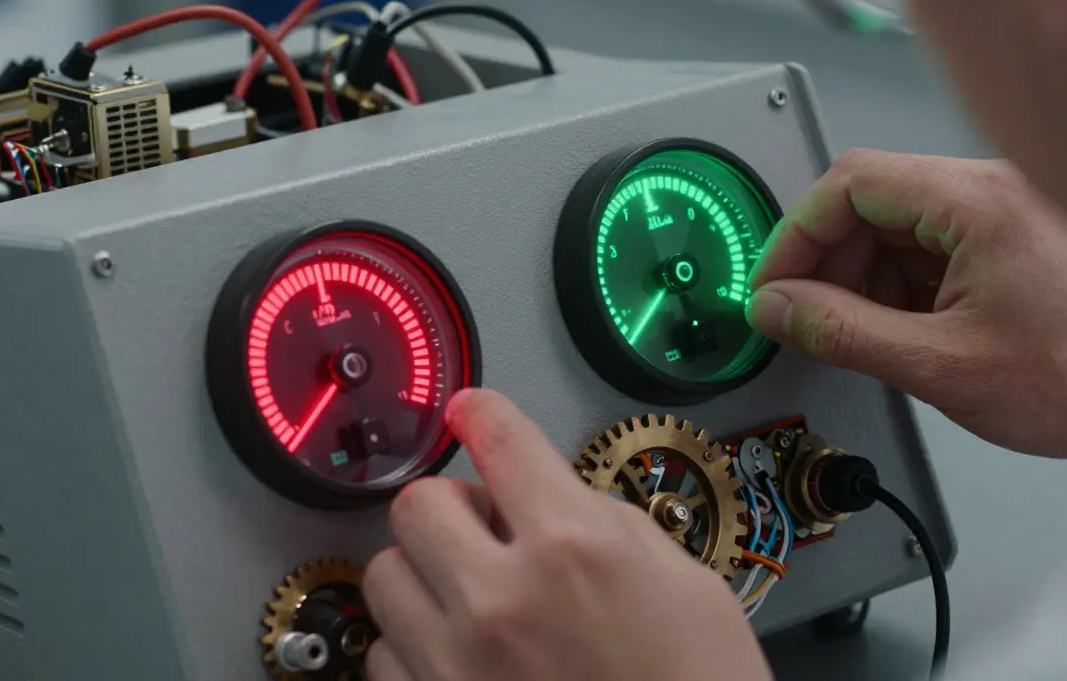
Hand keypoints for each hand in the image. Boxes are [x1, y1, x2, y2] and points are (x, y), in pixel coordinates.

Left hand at [362, 389, 771, 680]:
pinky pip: (382, 655)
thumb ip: (604, 523)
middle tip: (481, 526)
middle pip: (419, 502)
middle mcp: (503, 599)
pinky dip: (412, 647)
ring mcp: (458, 664)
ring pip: (384, 575)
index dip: (483, 413)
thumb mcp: (684, 581)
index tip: (471, 412)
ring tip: (466, 597)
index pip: (501, 439)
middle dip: (451, 506)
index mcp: (574, 548)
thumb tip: (551, 496)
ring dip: (422, 575)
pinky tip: (457, 655)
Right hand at [747, 150, 1066, 468]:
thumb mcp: (936, 364)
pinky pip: (921, 250)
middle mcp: (988, 191)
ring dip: (859, 280)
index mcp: (975, 202)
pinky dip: (893, 289)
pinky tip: (899, 332)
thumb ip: (841, 332)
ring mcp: (996, 214)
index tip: (773, 285)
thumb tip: (776, 309)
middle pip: (866, 201)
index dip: (796, 235)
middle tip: (803, 318)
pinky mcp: (1000, 242)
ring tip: (863, 336)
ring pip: (890, 227)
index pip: (850, 182)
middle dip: (825, 263)